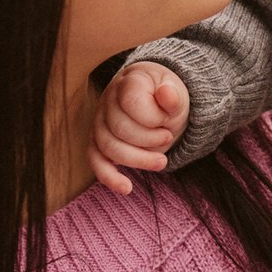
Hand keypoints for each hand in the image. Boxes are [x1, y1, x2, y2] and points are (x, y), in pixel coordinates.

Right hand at [90, 60, 190, 195]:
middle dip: (149, 140)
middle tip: (168, 138)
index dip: (153, 117)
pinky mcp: (97, 141)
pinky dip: (109, 177)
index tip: (168, 120)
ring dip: (138, 160)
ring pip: (108, 147)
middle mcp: (108, 100)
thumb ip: (173, 96)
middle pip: (119, 129)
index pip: (131, 102)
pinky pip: (95, 161)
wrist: (156, 98)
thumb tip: (166, 94)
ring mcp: (99, 121)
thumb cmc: (165, 95)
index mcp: (128, 82)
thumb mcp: (176, 92)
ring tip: (162, 162)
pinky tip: (126, 188)